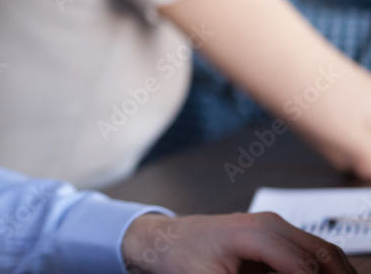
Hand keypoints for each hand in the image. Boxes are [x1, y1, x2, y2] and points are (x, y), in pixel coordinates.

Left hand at [121, 212, 356, 272]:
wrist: (160, 240)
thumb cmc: (178, 259)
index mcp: (254, 234)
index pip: (305, 266)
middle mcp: (269, 224)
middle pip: (324, 254)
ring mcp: (273, 226)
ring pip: (323, 252)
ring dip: (332, 272)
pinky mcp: (272, 236)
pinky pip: (309, 254)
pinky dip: (319, 270)